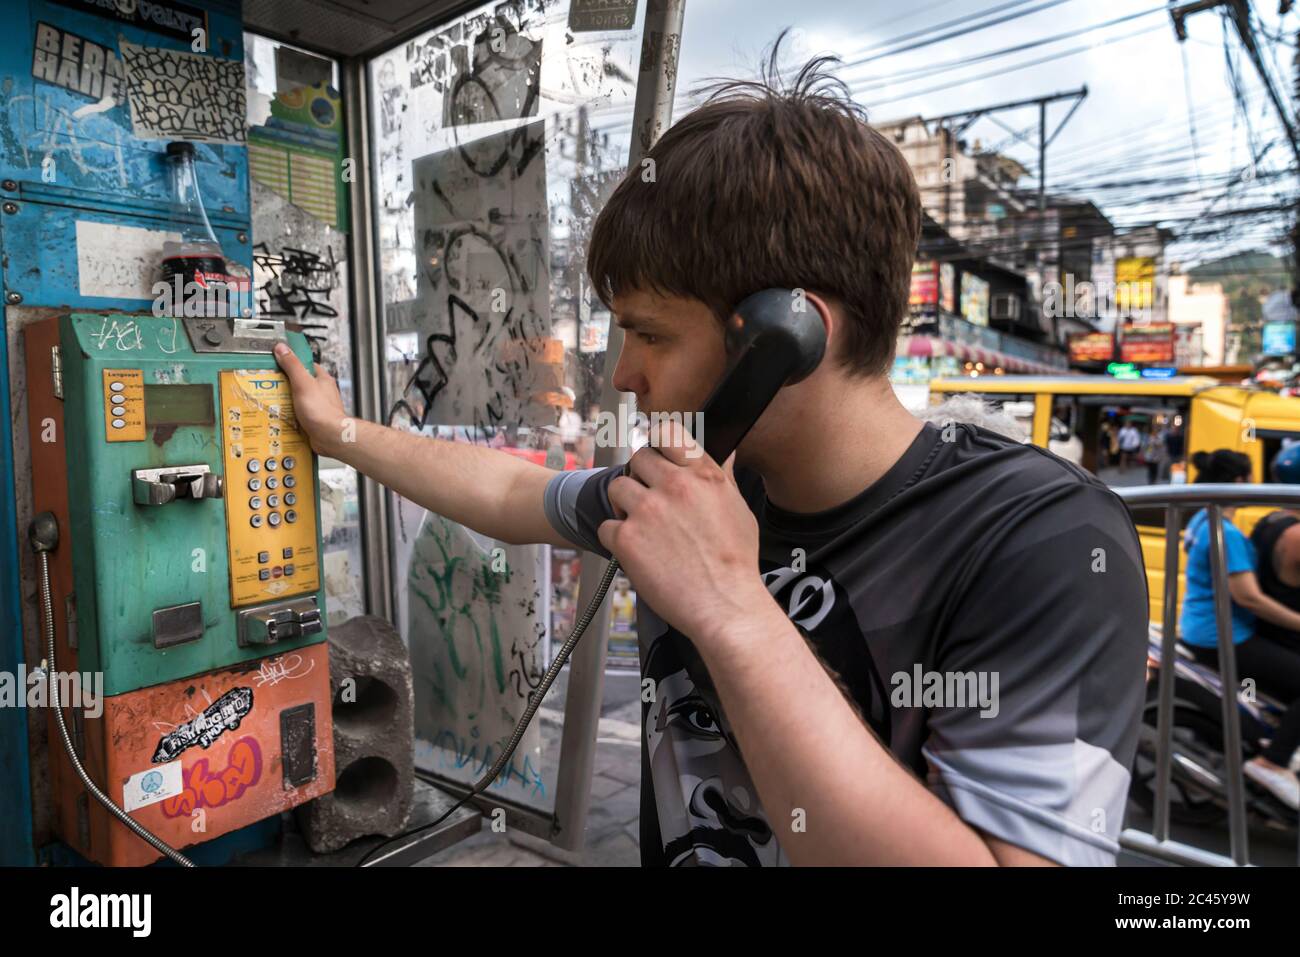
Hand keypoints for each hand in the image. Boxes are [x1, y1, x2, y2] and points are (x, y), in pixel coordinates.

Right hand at [273, 342, 348, 456]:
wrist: (330, 437)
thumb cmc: (322, 411)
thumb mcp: (303, 383)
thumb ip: (293, 365)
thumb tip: (282, 349)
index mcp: (322, 379)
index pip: (305, 364)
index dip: (291, 362)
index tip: (277, 362)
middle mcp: (321, 392)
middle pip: (299, 383)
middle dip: (284, 385)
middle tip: (269, 385)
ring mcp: (317, 406)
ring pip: (297, 400)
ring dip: (285, 402)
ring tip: (271, 401)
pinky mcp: (313, 420)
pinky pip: (297, 414)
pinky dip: (289, 415)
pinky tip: (279, 416)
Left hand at [597, 420, 774, 652]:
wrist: (725, 605)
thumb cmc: (736, 563)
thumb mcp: (739, 509)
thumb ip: (723, 477)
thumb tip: (724, 452)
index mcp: (703, 474)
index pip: (667, 431)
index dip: (658, 442)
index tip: (657, 457)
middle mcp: (674, 485)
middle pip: (637, 458)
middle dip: (640, 478)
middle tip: (649, 501)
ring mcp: (648, 510)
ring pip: (616, 488)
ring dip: (624, 506)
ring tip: (640, 527)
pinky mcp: (627, 538)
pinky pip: (606, 526)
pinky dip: (616, 540)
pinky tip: (634, 553)